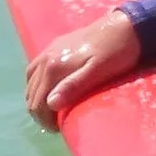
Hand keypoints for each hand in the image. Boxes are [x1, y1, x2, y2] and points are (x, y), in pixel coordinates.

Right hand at [24, 8, 140, 129]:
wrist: (125, 25)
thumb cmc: (117, 52)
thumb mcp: (98, 72)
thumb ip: (73, 86)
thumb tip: (50, 104)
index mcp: (54, 67)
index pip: (38, 102)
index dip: (45, 120)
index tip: (59, 129)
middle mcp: (45, 58)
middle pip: (31, 94)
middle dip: (39, 112)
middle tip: (56, 124)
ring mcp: (48, 50)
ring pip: (30, 81)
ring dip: (36, 98)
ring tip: (51, 111)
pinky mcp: (55, 46)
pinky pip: (35, 68)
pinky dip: (36, 83)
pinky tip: (47, 89)